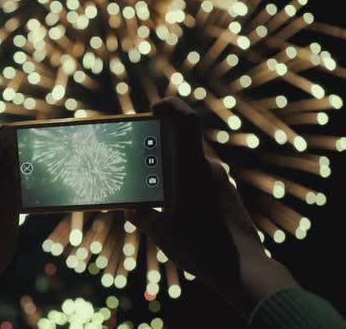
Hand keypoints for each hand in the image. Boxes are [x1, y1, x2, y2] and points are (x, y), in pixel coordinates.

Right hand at [127, 97, 297, 317]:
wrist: (242, 270)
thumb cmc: (199, 247)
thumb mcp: (161, 232)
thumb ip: (143, 216)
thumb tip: (133, 209)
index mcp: (192, 169)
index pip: (187, 122)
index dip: (172, 106)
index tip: (156, 107)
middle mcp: (210, 170)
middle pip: (184, 146)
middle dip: (162, 149)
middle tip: (142, 161)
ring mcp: (221, 183)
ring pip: (192, 166)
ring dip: (174, 171)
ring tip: (157, 192)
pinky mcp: (228, 196)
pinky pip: (203, 181)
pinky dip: (187, 185)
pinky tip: (176, 208)